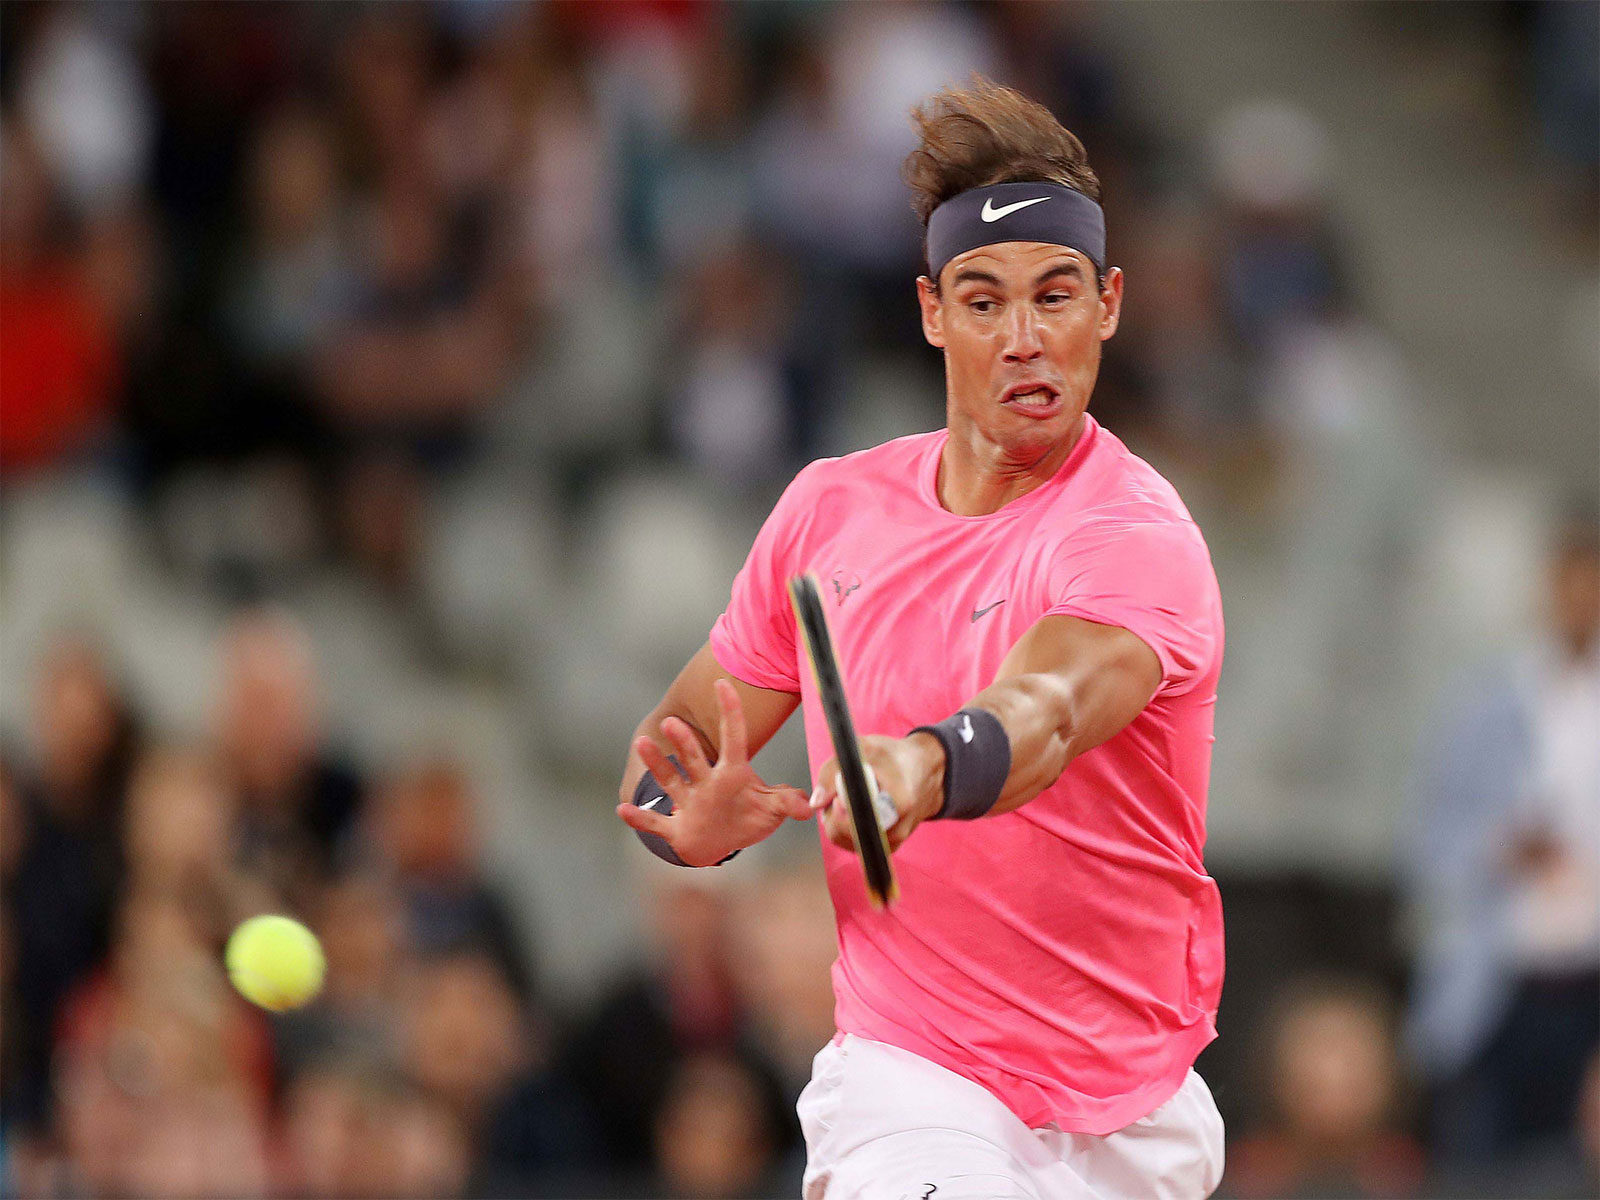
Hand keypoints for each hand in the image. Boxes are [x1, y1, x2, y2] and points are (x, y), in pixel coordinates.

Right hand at [617, 679, 811, 865]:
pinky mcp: (675, 828)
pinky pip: (655, 823)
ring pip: (671, 781)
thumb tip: (811, 806)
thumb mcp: (771, 810)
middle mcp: (706, 783)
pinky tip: (622, 810)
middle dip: (684, 741)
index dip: (730, 713)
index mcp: (732, 775)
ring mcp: (688, 804)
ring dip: (657, 765)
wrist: (719, 843)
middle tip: (672, 721)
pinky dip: (640, 818)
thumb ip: (788, 803)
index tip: (723, 684)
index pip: (733, 738)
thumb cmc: (747, 818)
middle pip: (695, 758)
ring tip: (642, 742)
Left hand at [813, 732, 944, 854]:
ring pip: (846, 841)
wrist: (923, 771)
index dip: (837, 810)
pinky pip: (856, 844)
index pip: (854, 818)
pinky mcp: (889, 847)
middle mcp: (898, 827)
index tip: (836, 798)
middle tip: (837, 794)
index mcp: (897, 800)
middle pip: (846, 834)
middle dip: (832, 814)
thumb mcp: (862, 748)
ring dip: (838, 821)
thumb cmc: (893, 757)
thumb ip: (833, 771)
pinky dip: (848, 829)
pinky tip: (854, 812)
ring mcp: (894, 840)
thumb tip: (816, 802)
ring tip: (847, 799)